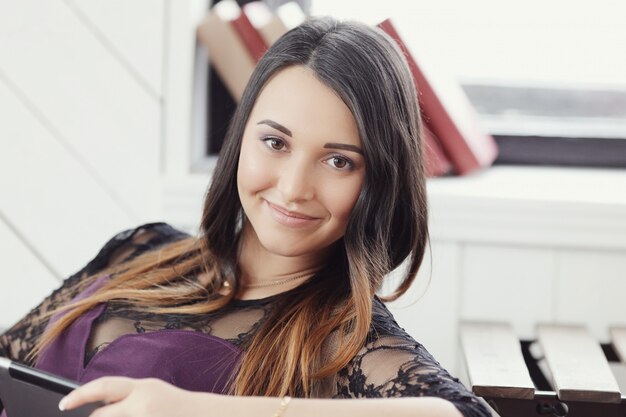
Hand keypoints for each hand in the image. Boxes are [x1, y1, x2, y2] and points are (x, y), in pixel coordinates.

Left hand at [59, 376, 212, 416]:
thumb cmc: (178, 408)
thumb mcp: (154, 394)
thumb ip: (128, 398)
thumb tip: (97, 406)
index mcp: (144, 388)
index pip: (103, 387)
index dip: (79, 395)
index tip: (63, 404)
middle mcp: (142, 405)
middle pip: (101, 415)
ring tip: (134, 415)